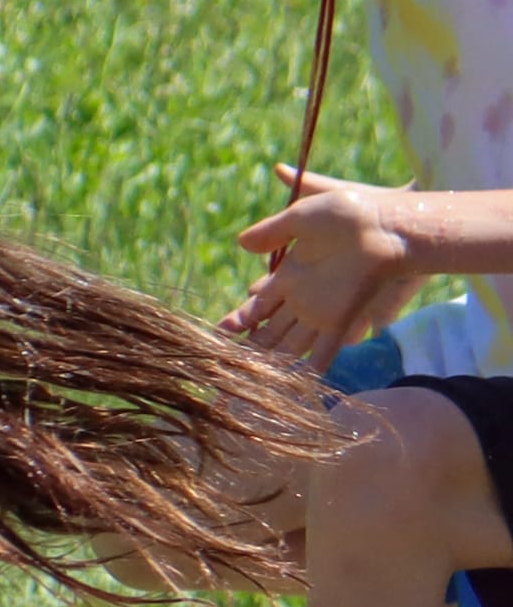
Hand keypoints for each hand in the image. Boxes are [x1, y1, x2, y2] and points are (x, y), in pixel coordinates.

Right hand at [221, 166, 424, 370]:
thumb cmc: (348, 213)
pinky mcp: (341, 321)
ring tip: (249, 385)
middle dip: (249, 349)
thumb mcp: (303, 216)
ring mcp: (321, 313)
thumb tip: (240, 243)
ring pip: (290, 347)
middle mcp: (303, 299)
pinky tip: (290, 392)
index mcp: (290, 275)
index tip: (219, 334)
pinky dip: (308, 375)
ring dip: (271, 365)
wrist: (386, 223)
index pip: (258, 306)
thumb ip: (272, 231)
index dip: (239, 321)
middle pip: (270, 332)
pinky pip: (322, 354)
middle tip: (226, 366)